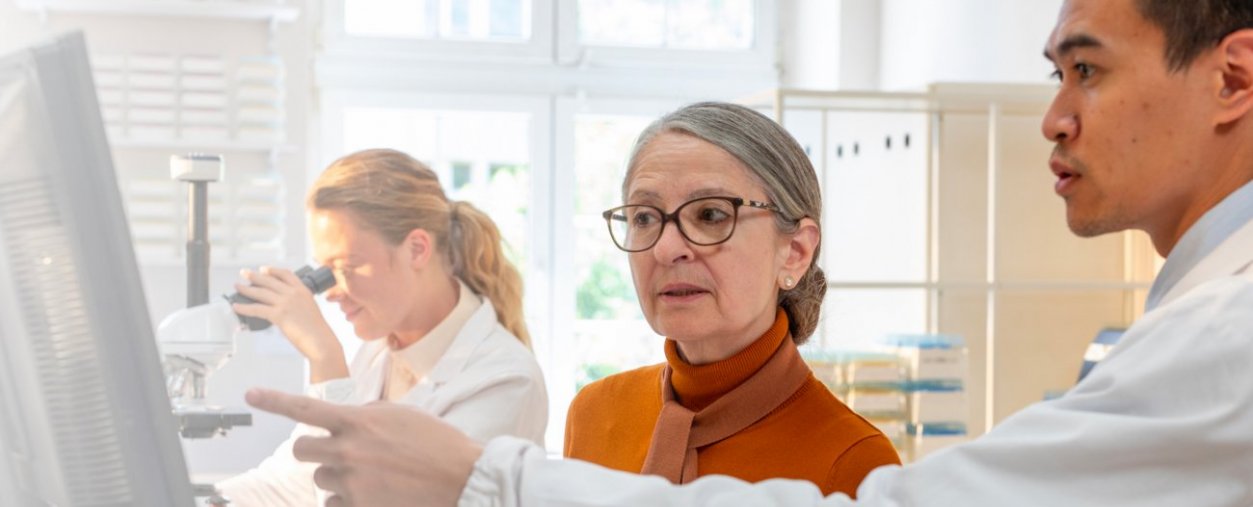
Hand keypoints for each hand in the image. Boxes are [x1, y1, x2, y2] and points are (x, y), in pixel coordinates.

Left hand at [232, 267, 346, 382]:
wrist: (320, 341)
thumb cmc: (317, 330)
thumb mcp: (310, 309)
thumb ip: (298, 304)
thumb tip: (283, 307)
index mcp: (303, 290)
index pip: (285, 274)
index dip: (272, 270)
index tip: (263, 269)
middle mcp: (294, 293)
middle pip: (269, 280)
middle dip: (254, 275)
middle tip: (244, 272)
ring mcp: (286, 303)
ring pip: (260, 292)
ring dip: (246, 289)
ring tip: (237, 286)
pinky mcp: (279, 315)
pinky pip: (256, 309)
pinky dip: (244, 307)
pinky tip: (236, 306)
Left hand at [246, 388, 483, 506]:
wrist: (461, 477)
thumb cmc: (437, 443)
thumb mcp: (402, 414)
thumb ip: (367, 414)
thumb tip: (346, 421)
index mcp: (358, 421)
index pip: (305, 408)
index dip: (274, 400)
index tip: (251, 394)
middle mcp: (348, 450)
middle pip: (301, 450)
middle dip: (314, 451)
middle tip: (338, 453)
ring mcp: (351, 481)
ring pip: (319, 479)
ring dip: (336, 477)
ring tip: (369, 476)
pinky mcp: (358, 505)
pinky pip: (331, 504)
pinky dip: (344, 501)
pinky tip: (368, 494)